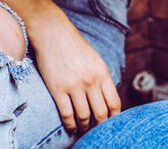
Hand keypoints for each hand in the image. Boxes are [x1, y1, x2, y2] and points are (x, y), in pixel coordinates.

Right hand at [29, 13, 120, 133]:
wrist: (53, 33)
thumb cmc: (75, 47)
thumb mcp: (95, 60)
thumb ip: (102, 79)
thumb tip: (107, 100)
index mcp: (103, 73)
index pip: (114, 103)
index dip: (114, 118)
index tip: (110, 125)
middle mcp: (91, 80)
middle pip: (101, 114)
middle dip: (100, 127)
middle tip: (97, 133)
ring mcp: (74, 85)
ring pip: (84, 117)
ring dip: (84, 128)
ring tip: (84, 131)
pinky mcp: (58, 89)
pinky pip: (67, 114)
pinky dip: (70, 125)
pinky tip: (71, 127)